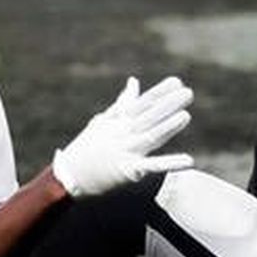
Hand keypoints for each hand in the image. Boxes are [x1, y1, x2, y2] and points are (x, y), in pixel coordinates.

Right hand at [50, 77, 193, 196]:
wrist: (69, 175)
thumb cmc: (87, 146)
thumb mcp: (103, 120)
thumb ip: (123, 103)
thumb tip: (134, 81)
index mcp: (118, 121)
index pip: (142, 103)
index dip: (160, 92)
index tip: (176, 81)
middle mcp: (123, 134)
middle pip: (149, 117)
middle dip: (168, 105)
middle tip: (187, 93)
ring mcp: (126, 152)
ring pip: (151, 137)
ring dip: (168, 127)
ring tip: (185, 115)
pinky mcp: (128, 171)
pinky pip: (152, 166)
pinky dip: (169, 163)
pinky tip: (187, 160)